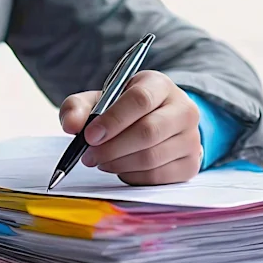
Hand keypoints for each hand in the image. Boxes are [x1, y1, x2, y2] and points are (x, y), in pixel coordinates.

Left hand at [59, 70, 202, 184]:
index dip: (113, 120)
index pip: (140, 100)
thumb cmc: (124, 111)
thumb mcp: (99, 101)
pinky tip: (120, 168)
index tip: (89, 135)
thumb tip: (71, 126)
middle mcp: (184, 109)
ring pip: (150, 158)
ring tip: (101, 161)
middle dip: (111, 148)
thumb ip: (78, 108)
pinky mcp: (190, 164)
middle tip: (89, 155)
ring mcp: (191, 138)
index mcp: (160, 85)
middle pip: (147, 132)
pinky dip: (131, 176)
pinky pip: (156, 177)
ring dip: (118, 164)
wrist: (157, 125)